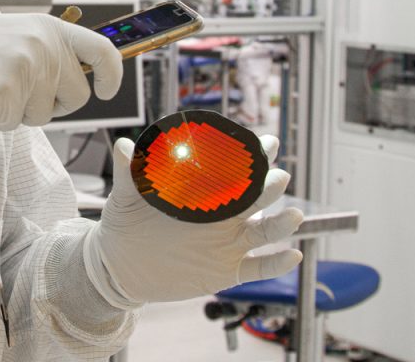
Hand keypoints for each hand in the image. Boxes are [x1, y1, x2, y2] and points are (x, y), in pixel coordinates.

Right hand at [0, 13, 121, 130]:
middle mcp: (44, 44)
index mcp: (49, 27)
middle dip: (53, 105)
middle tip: (17, 90)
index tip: (104, 89)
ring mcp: (26, 68)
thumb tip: (81, 80)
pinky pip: (15, 124)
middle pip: (76, 97)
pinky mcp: (6, 94)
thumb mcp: (16, 36)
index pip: (102, 50)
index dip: (111, 74)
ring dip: (20, 112)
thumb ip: (48, 52)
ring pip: (45, 116)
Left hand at [84, 134, 302, 303]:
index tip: (265, 142)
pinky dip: (275, 263)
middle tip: (279, 175)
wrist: (121, 265)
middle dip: (269, 186)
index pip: (232, 173)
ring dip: (279, 224)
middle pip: (254, 199)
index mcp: (203, 196)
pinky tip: (292, 255)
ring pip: (262, 233)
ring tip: (294, 215)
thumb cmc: (126, 225)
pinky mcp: (226, 272)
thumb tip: (124, 145)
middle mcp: (222, 218)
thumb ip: (128, 172)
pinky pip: (257, 268)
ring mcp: (227, 245)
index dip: (251, 158)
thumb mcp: (125, 198)